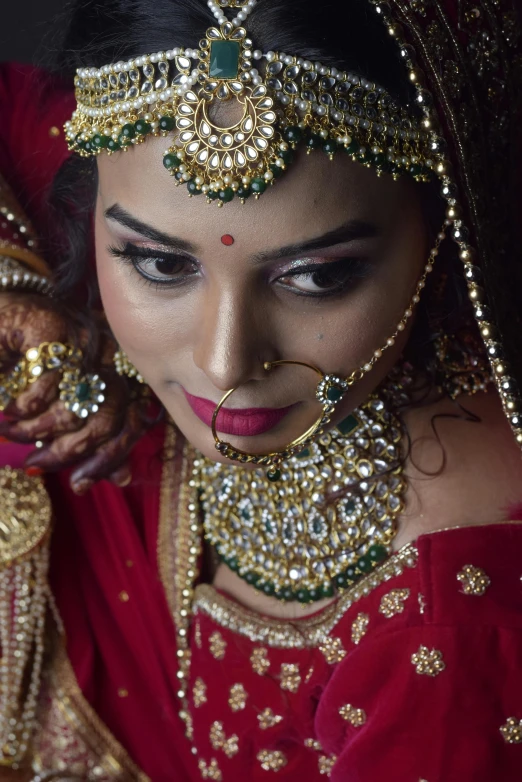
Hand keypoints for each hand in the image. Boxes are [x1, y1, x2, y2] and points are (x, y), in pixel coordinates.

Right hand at [0, 293, 159, 492]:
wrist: (5, 314)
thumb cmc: (38, 364)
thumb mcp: (68, 403)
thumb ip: (96, 438)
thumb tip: (123, 479)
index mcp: (123, 372)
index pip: (132, 424)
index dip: (110, 459)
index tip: (78, 483)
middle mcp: (112, 354)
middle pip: (108, 419)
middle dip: (69, 451)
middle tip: (36, 462)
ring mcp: (85, 338)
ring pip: (78, 405)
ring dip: (39, 430)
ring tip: (14, 433)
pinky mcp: (56, 328)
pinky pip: (48, 383)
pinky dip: (25, 407)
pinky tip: (9, 410)